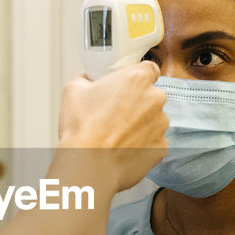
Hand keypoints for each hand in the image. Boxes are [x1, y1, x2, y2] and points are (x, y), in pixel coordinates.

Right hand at [57, 61, 166, 191]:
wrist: (89, 165)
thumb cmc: (82, 129)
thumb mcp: (73, 90)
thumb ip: (87, 79)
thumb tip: (88, 80)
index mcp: (137, 79)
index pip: (149, 69)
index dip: (138, 78)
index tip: (128, 86)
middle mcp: (155, 99)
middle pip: (151, 96)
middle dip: (137, 103)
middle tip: (115, 113)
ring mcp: (161, 125)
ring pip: (153, 120)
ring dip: (140, 125)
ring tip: (116, 135)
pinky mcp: (161, 147)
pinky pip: (153, 142)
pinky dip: (142, 145)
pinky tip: (124, 149)